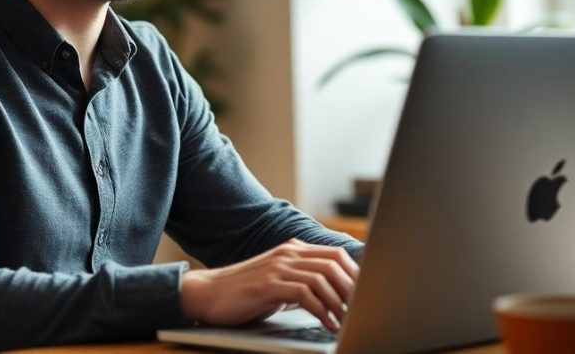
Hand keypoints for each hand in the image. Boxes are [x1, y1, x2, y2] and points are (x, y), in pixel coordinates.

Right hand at [180, 239, 359, 331]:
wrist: (207, 294)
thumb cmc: (243, 293)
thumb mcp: (278, 281)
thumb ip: (301, 281)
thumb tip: (332, 295)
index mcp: (293, 250)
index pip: (335, 255)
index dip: (356, 274)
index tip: (367, 295)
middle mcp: (288, 253)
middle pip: (333, 264)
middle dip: (353, 289)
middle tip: (362, 310)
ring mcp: (277, 267)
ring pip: (322, 278)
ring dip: (339, 302)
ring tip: (348, 320)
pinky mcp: (268, 285)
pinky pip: (304, 294)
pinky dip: (321, 310)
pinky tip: (328, 323)